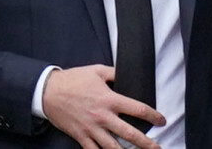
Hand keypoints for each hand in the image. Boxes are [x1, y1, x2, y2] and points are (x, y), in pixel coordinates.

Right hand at [43, 64, 164, 148]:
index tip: (162, 121)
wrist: (49, 92)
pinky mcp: (81, 137)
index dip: (152, 116)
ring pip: (113, 147)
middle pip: (129, 134)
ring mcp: (91, 129)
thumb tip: (127, 74)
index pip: (137, 109)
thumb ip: (115, 73)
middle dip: (145, 143)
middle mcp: (103, 117)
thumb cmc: (75, 79)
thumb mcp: (98, 70)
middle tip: (158, 148)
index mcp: (110, 99)